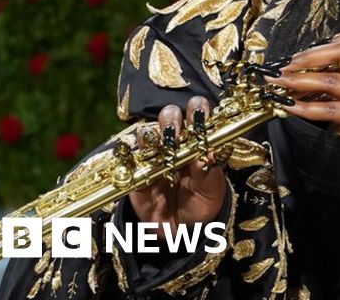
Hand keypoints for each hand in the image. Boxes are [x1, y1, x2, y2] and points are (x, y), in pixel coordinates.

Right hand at [129, 97, 226, 234]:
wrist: (181, 228)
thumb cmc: (202, 201)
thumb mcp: (210, 189)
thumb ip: (208, 172)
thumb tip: (206, 154)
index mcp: (198, 141)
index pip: (197, 117)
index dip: (196, 110)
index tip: (197, 111)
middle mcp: (175, 143)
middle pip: (170, 118)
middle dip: (172, 118)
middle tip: (176, 130)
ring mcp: (154, 156)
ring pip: (149, 134)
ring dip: (154, 135)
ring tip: (162, 145)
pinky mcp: (136, 173)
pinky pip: (128, 160)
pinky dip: (130, 156)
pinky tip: (139, 159)